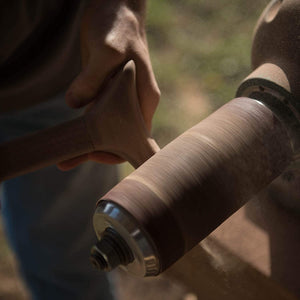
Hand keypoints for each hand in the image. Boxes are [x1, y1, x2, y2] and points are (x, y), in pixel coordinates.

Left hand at [59, 0, 159, 169]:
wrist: (114, 10)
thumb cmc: (118, 28)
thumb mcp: (108, 51)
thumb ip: (93, 77)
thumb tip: (75, 104)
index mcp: (144, 98)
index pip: (137, 137)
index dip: (118, 150)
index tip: (93, 152)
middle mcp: (135, 103)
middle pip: (121, 139)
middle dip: (98, 152)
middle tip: (68, 160)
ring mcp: (120, 100)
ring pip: (107, 131)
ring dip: (87, 144)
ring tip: (64, 158)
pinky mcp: (105, 94)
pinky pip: (96, 118)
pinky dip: (83, 130)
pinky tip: (69, 138)